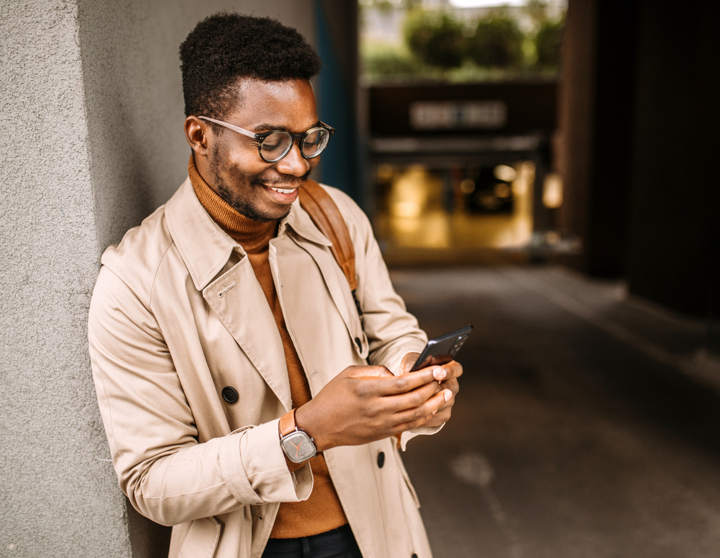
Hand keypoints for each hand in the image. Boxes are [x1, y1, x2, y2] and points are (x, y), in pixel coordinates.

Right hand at [294, 364, 450, 451]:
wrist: (319, 426)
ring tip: (446, 395)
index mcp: (368, 390)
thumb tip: (395, 373)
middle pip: (413, 399)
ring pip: (415, 415)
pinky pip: (408, 426)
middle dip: (432, 388)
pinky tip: (432, 410)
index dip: (422, 376)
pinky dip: (423, 418)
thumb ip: (374, 371)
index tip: (435, 369)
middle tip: (444, 378)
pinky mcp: (382, 434)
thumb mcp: (349, 374)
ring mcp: (380, 423)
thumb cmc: (332, 397)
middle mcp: (377, 408)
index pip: (403, 383)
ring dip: (433, 405)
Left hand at [399, 352, 461, 427]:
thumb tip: (412, 369)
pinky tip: (413, 410)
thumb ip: (413, 363)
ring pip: (443, 404)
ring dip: (429, 402)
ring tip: (414, 400)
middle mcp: (452, 385)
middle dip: (437, 389)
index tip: (438, 373)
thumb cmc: (412, 370)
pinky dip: (424, 414)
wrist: (407, 388)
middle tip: (424, 389)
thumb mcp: (411, 362)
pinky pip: (437, 416)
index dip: (448, 371)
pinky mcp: (443, 414)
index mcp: (449, 369)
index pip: (456, 369)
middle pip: (451, 388)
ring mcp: (449, 401)